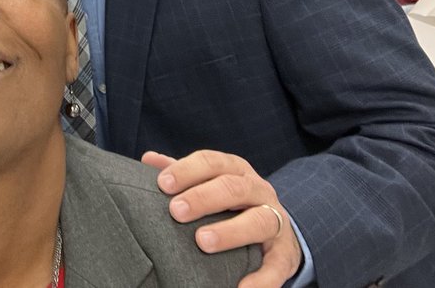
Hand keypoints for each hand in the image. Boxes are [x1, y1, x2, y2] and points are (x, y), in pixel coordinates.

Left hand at [142, 149, 301, 287]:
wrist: (277, 228)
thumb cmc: (231, 202)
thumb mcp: (210, 181)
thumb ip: (183, 172)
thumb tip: (149, 159)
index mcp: (236, 170)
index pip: (212, 162)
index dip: (187, 171)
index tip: (163, 184)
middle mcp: (258, 191)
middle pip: (233, 188)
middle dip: (203, 198)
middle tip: (176, 211)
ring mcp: (275, 221)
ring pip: (258, 221)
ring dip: (230, 231)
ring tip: (202, 241)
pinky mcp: (285, 254)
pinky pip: (276, 265)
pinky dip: (261, 279)